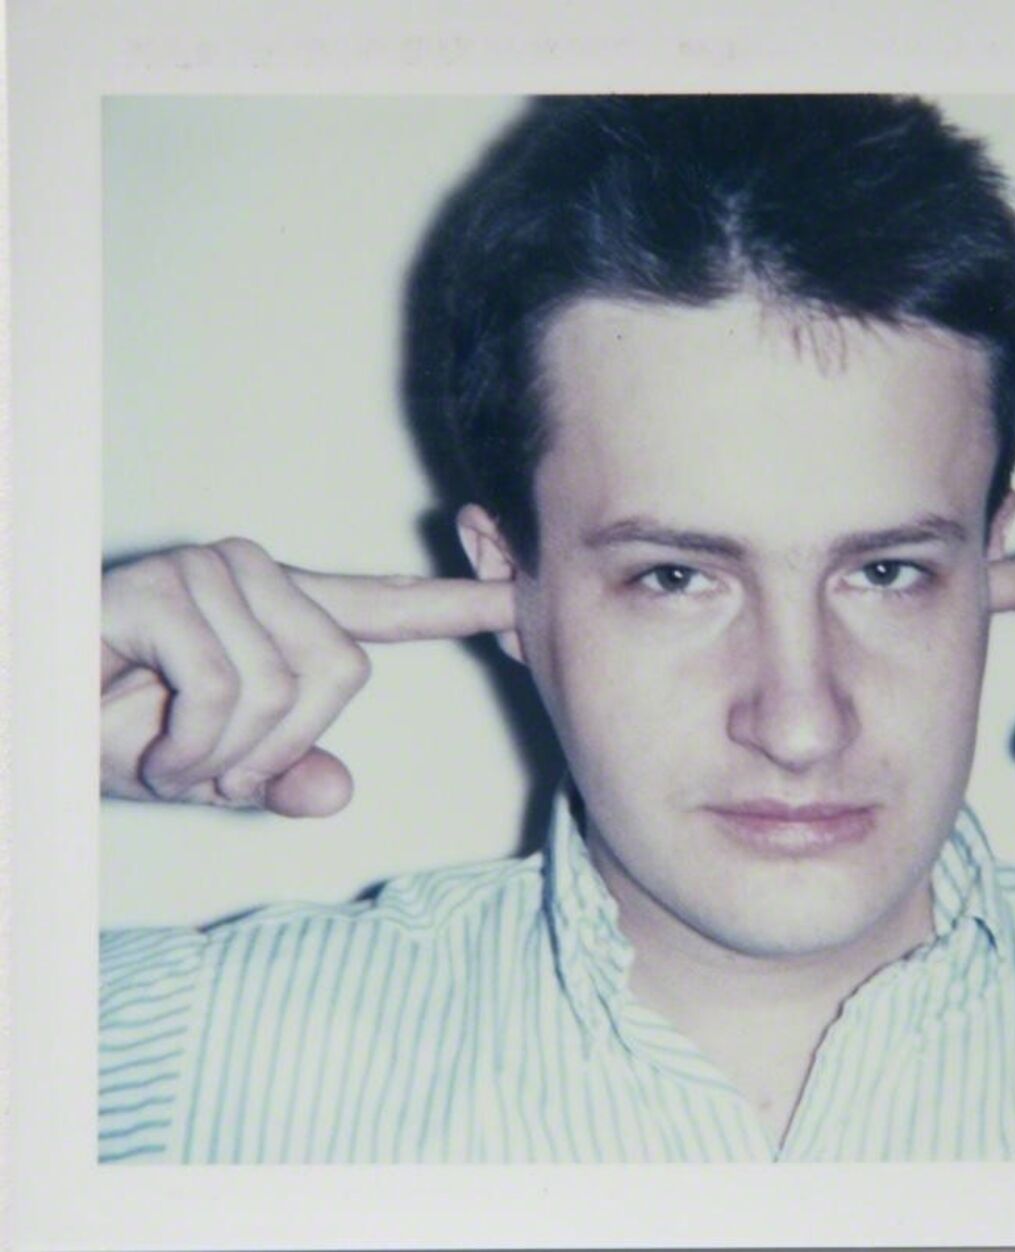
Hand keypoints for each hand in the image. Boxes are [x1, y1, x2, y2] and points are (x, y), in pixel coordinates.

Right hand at [101, 538, 514, 816]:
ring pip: (288, 687)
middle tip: (204, 757)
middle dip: (277, 744)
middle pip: (344, 673)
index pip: (383, 605)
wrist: (24, 718)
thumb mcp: (207, 772)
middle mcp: (253, 576)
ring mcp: (206, 575)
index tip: (517, 591)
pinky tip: (144, 736)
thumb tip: (337, 793)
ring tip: (164, 741)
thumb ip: (278, 775)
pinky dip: (189, 747)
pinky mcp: (161, 589)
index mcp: (279, 614)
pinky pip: (226, 692)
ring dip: (223, 752)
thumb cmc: (101, 732)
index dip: (454, 603)